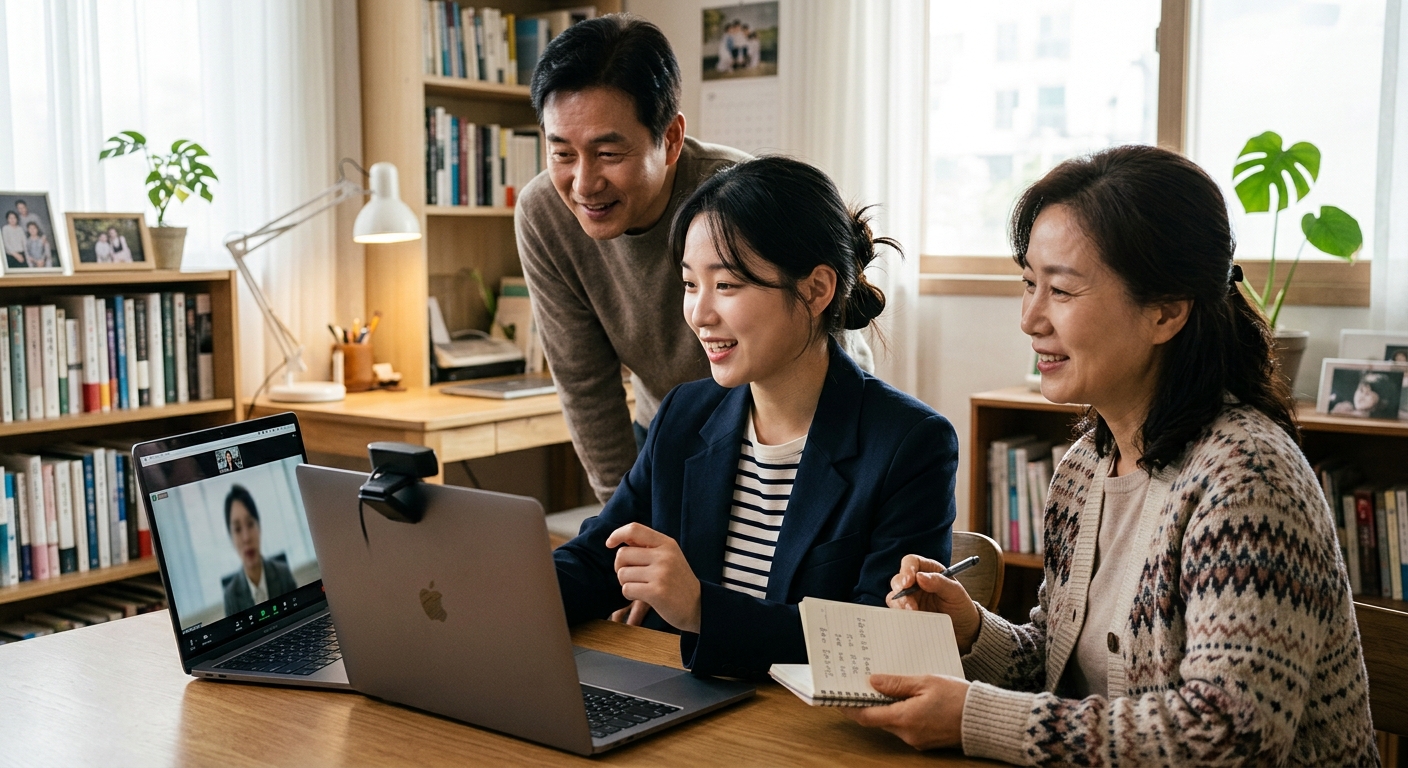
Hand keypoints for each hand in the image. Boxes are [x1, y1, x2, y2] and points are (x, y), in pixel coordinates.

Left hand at [605, 523, 701, 632]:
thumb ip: (647, 547)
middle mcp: (664, 556)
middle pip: (622, 554)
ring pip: (622, 574)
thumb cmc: (677, 581)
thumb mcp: (669, 557)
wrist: (698, 606)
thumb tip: (620, 538)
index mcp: (666, 544)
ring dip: (625, 583)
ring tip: (640, 587)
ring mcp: (661, 574)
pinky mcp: (657, 592)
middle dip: (620, 567)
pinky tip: (642, 596)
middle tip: (631, 576)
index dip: (617, 534)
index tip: (609, 544)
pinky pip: (627, 589)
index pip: (634, 529)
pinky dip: (629, 594)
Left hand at [842, 674, 969, 750]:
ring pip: (892, 722)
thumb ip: (897, 683)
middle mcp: (907, 734)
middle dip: (867, 703)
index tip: (836, 697)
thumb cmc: (959, 698)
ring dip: (885, 707)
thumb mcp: (926, 682)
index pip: (866, 716)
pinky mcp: (926, 740)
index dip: (849, 707)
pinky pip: (906, 725)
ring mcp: (917, 740)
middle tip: (858, 683)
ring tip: (881, 685)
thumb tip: (873, 682)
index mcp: (904, 719)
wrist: (987, 720)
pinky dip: (900, 712)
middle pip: (877, 719)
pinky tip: (903, 697)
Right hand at [887, 555, 980, 652]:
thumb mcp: (956, 593)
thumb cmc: (961, 607)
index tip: (908, 581)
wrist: (963, 630)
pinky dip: (900, 615)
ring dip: (900, 604)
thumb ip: (940, 582)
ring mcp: (910, 598)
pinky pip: (897, 612)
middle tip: (909, 603)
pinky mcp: (908, 613)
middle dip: (900, 590)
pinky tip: (911, 620)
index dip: (907, 569)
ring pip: (894, 596)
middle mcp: (916, 583)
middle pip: (898, 579)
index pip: (911, 562)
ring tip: (914, 613)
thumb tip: (920, 576)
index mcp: (929, 571)